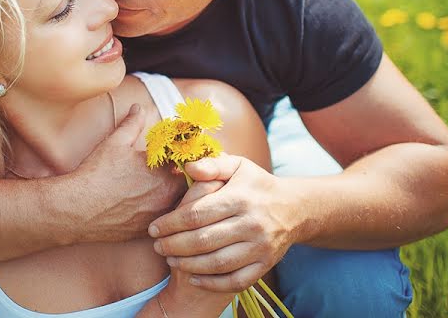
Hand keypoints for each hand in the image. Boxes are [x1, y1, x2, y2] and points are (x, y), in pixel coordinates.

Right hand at [68, 105, 185, 243]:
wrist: (77, 208)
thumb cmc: (97, 174)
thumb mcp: (116, 142)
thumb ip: (132, 123)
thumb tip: (138, 107)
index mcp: (165, 172)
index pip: (190, 162)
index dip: (186, 156)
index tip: (182, 152)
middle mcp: (167, 196)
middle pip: (190, 186)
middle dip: (186, 177)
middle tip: (178, 171)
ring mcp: (159, 216)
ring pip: (180, 206)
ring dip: (176, 196)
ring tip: (163, 189)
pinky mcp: (148, 231)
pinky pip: (166, 222)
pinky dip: (164, 214)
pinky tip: (150, 206)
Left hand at [149, 154, 297, 292]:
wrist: (294, 208)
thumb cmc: (255, 184)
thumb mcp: (237, 166)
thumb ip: (211, 164)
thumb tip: (188, 167)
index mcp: (241, 198)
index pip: (197, 214)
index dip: (171, 223)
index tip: (153, 227)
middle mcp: (252, 224)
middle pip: (204, 240)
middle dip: (174, 245)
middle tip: (156, 245)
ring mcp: (260, 248)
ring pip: (217, 263)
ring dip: (187, 264)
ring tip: (169, 258)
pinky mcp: (265, 265)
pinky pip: (236, 281)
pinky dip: (212, 282)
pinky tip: (192, 276)